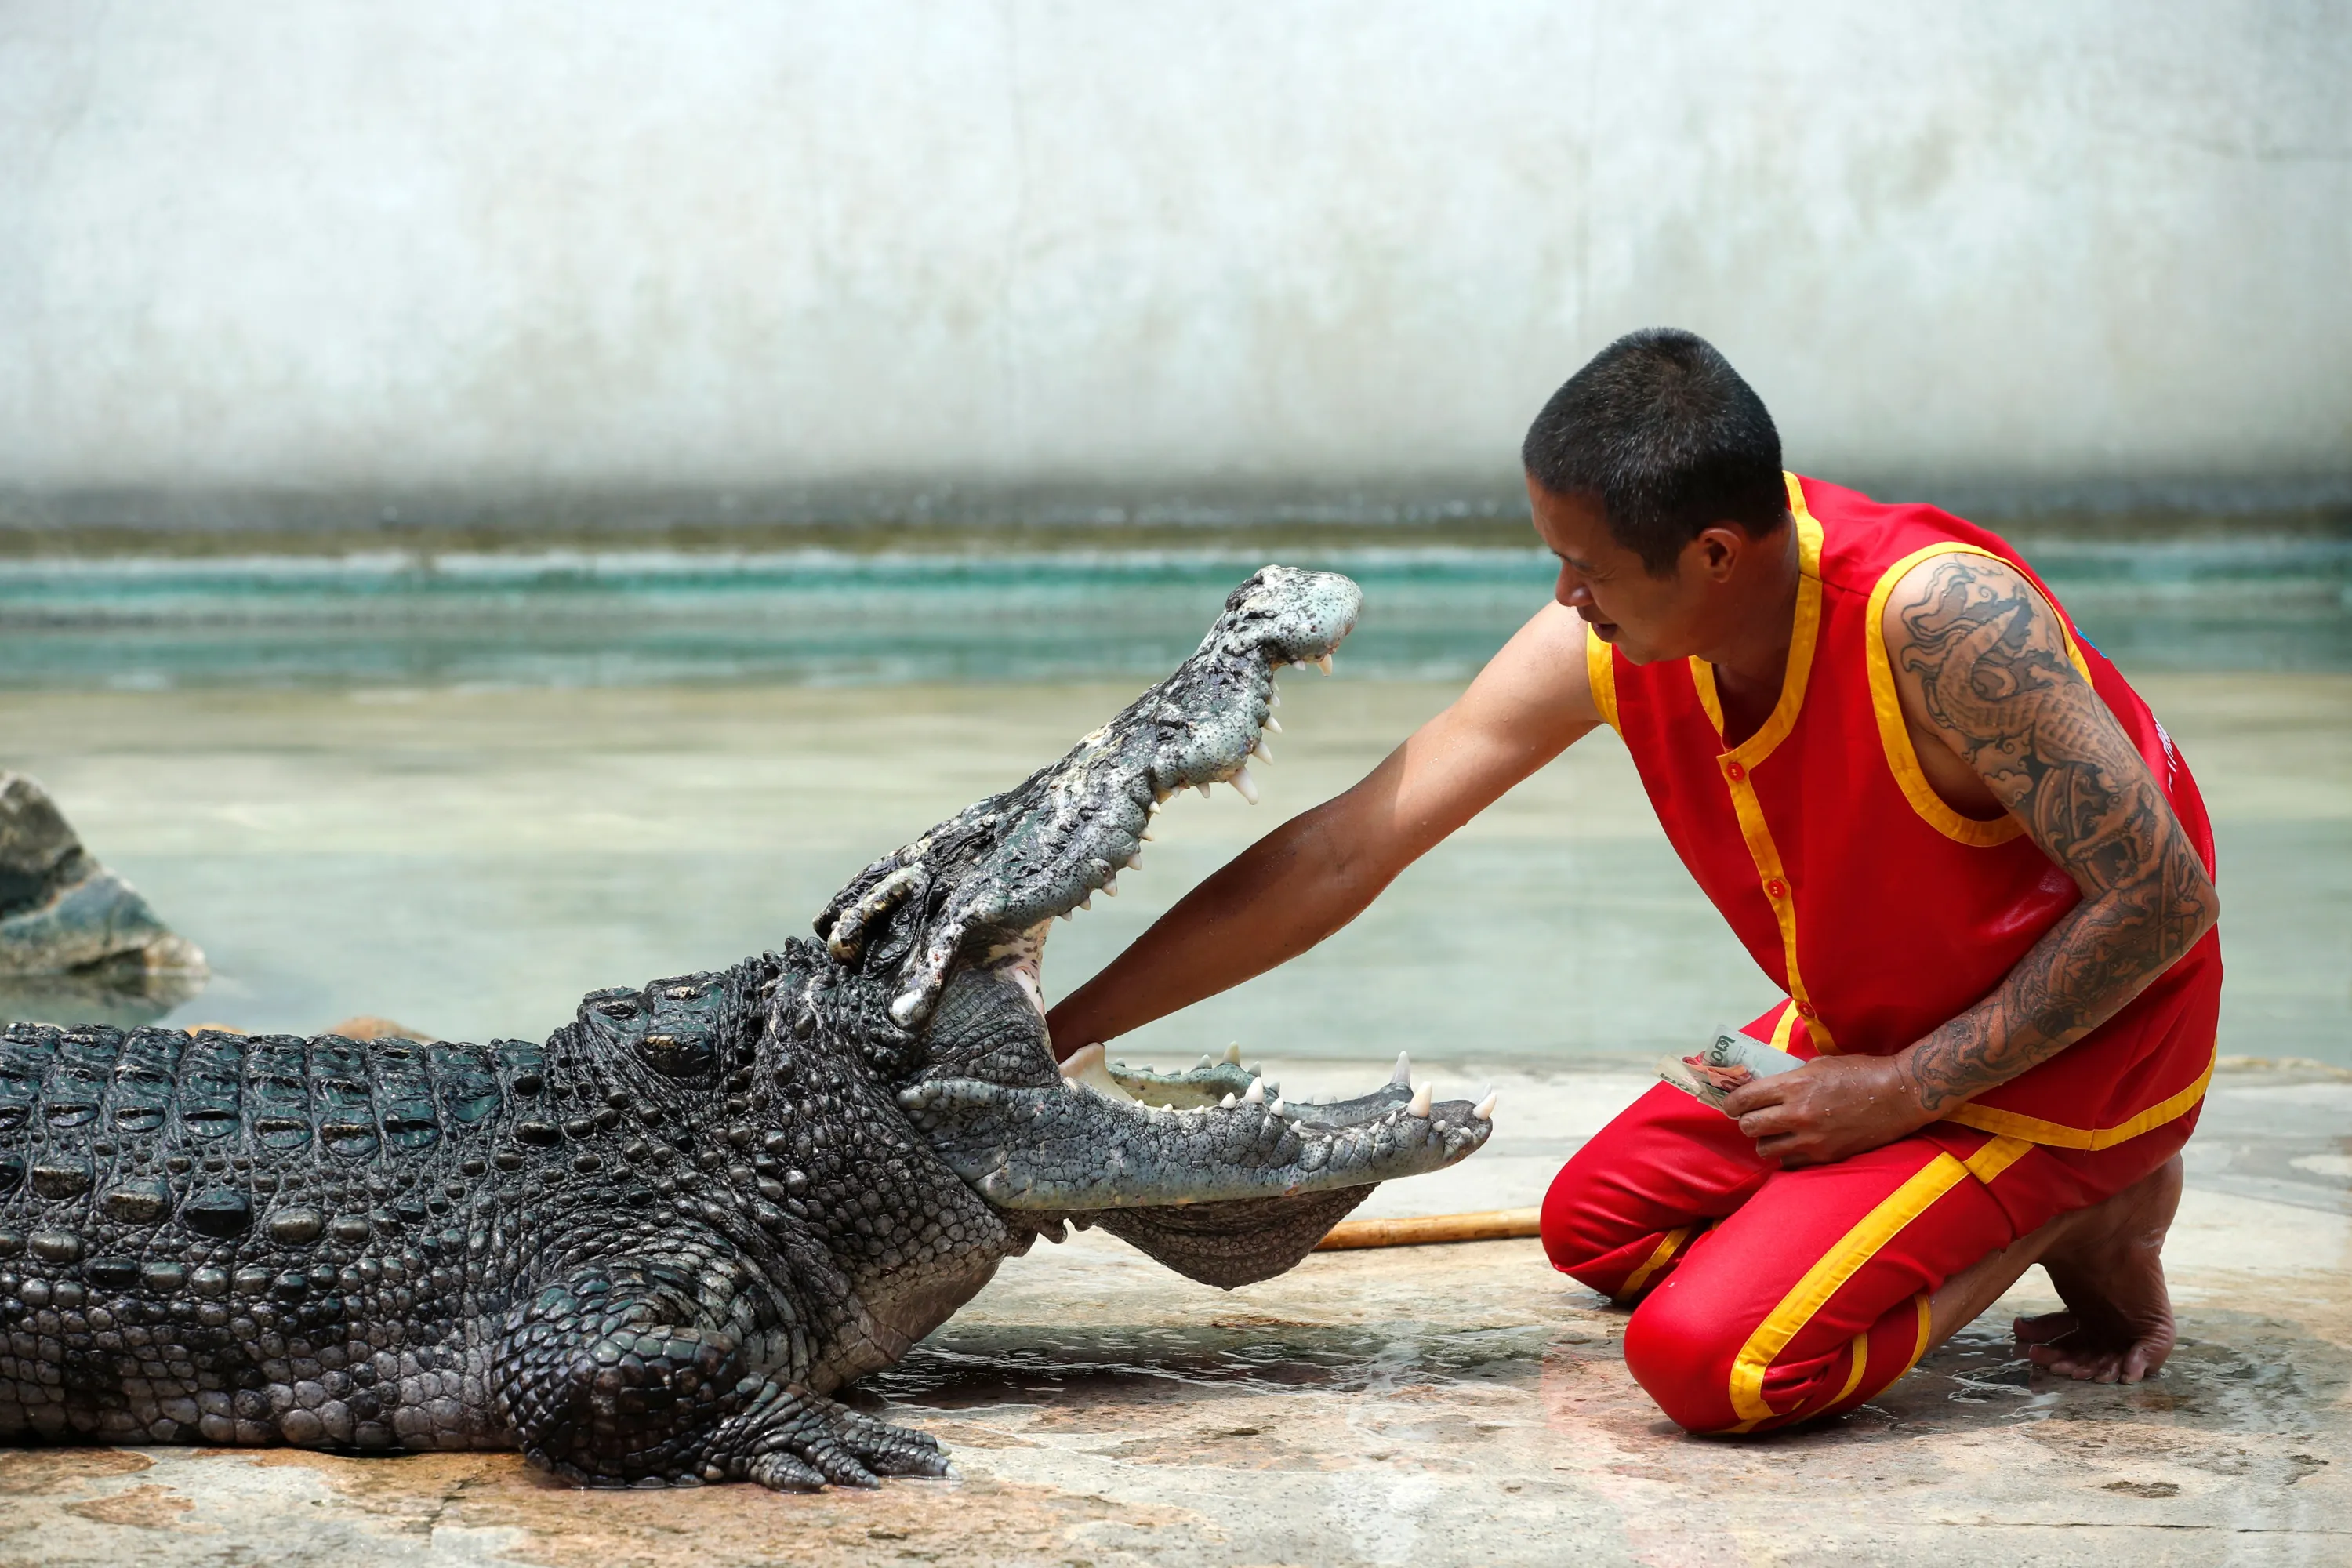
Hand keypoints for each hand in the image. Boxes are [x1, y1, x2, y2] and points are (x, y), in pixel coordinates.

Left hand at [1719, 1053, 1934, 1166]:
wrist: (1899, 1095)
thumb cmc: (1860, 1073)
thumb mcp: (1820, 1065)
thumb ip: (1791, 1078)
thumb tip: (1767, 1087)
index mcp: (1793, 1085)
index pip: (1744, 1099)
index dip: (1731, 1103)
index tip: (1729, 1104)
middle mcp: (1797, 1113)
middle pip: (1748, 1126)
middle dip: (1745, 1122)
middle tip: (1752, 1118)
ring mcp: (1811, 1138)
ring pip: (1765, 1149)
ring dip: (1765, 1141)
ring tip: (1775, 1133)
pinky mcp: (1826, 1155)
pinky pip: (1790, 1162)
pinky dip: (1787, 1156)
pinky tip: (1795, 1146)